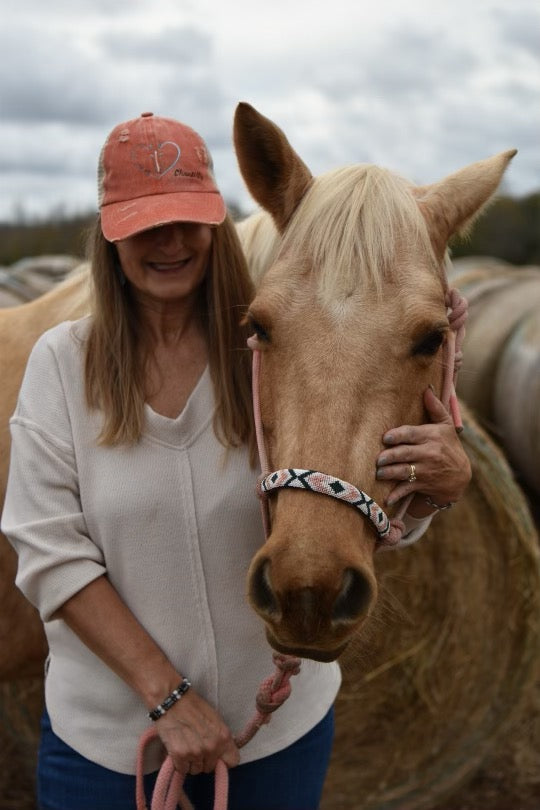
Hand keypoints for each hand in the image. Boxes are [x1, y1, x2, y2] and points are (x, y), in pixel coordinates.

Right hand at [155, 688, 239, 776]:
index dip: (224, 760)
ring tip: (186, 745)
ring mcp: (196, 753)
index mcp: (223, 736)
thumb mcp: (214, 719)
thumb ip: (220, 738)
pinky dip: (180, 763)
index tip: (217, 756)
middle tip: (196, 745)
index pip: (233, 761)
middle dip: (204, 760)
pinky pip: (182, 769)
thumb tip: (222, 753)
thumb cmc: (193, 706)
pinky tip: (178, 749)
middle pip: (210, 767)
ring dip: (191, 762)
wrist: (171, 700)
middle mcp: (212, 747)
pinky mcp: (180, 756)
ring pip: (196, 770)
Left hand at [376, 386, 471, 514]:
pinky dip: (396, 494)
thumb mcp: (445, 427)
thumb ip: (435, 408)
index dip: (396, 436)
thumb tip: (426, 389)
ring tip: (378, 472)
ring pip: (403, 471)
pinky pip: (407, 489)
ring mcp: (426, 470)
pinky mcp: (423, 484)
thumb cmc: (449, 447)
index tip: (385, 438)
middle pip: (404, 453)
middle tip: (378, 458)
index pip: (411, 434)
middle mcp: (429, 453)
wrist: (460, 476)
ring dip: (388, 473)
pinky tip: (386, 498)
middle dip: (388, 456)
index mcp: (432, 436)